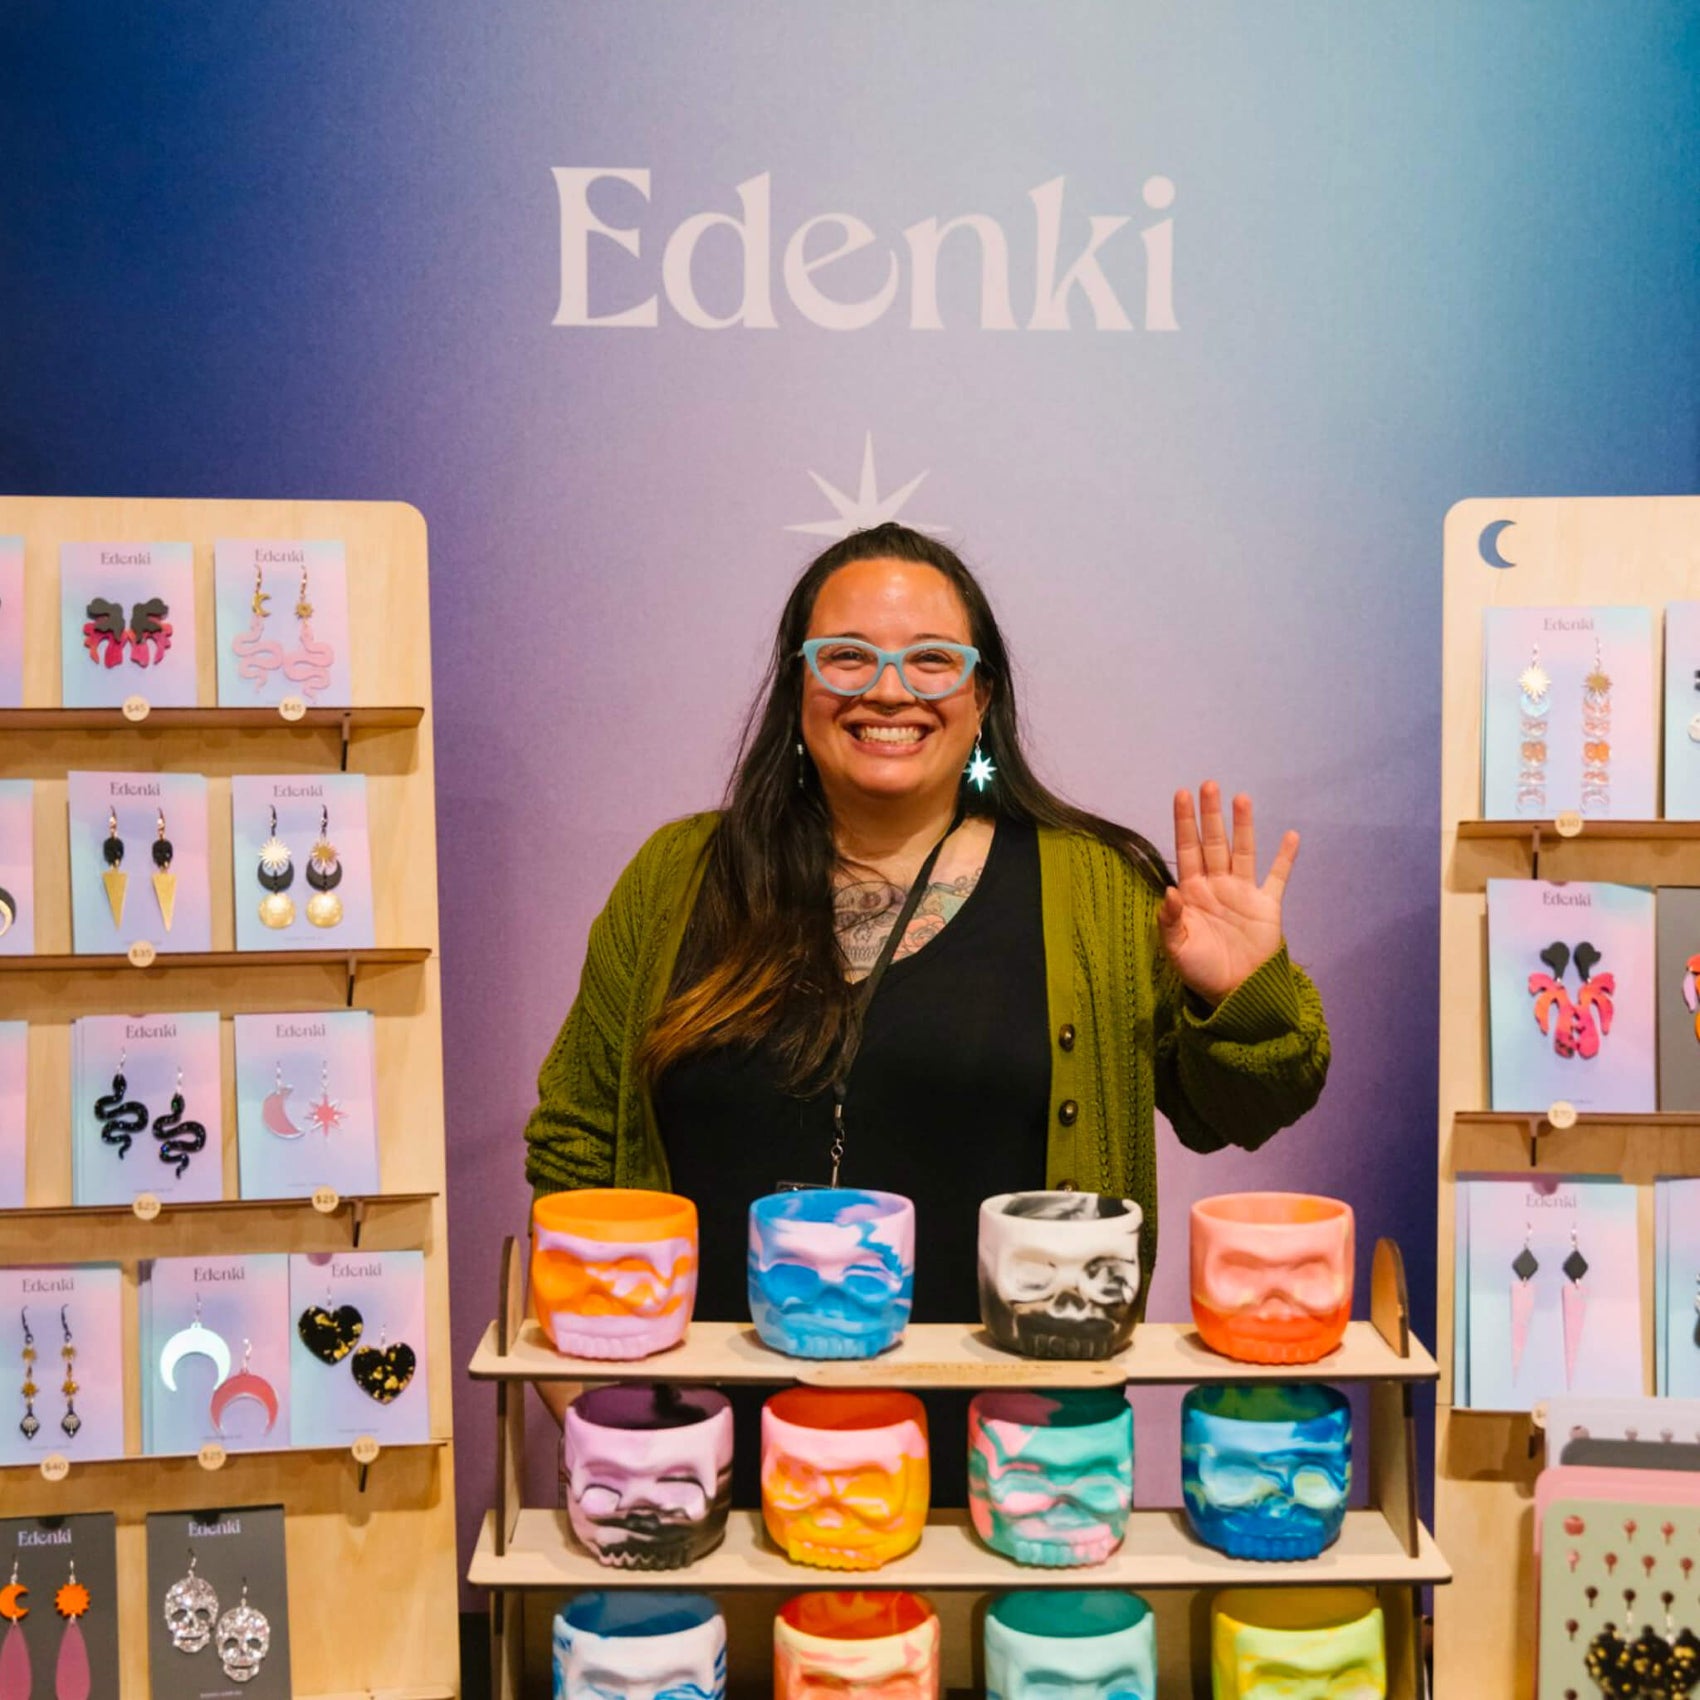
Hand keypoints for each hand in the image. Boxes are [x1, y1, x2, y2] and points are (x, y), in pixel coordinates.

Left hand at [1158, 782, 1298, 1004]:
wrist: (1235, 993)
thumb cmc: (1200, 971)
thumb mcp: (1176, 949)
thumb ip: (1170, 920)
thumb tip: (1170, 891)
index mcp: (1192, 892)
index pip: (1186, 849)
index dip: (1184, 823)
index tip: (1181, 794)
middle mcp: (1217, 885)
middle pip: (1214, 842)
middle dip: (1211, 815)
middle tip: (1209, 784)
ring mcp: (1243, 893)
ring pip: (1242, 851)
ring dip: (1243, 826)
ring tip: (1242, 798)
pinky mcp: (1267, 905)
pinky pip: (1277, 877)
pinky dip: (1285, 857)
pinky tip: (1291, 836)